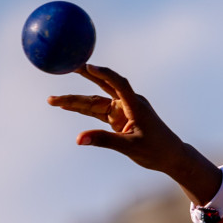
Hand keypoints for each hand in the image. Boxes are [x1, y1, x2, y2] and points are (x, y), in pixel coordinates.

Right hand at [48, 64, 222, 204]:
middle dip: (82, 78)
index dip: (103, 74)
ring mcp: (122, 109)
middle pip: (101, 87)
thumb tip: (79, 139)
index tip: (86, 65)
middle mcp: (128, 103)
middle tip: (63, 66)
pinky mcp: (118, 118)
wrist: (171, 156)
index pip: (118, 83)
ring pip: (95, 102)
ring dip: (75, 101)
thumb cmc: (156, 150)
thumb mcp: (130, 147)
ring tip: (52, 100)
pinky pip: (97, 112)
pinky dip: (82, 110)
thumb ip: (104, 140)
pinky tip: (66, 106)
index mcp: (135, 105)